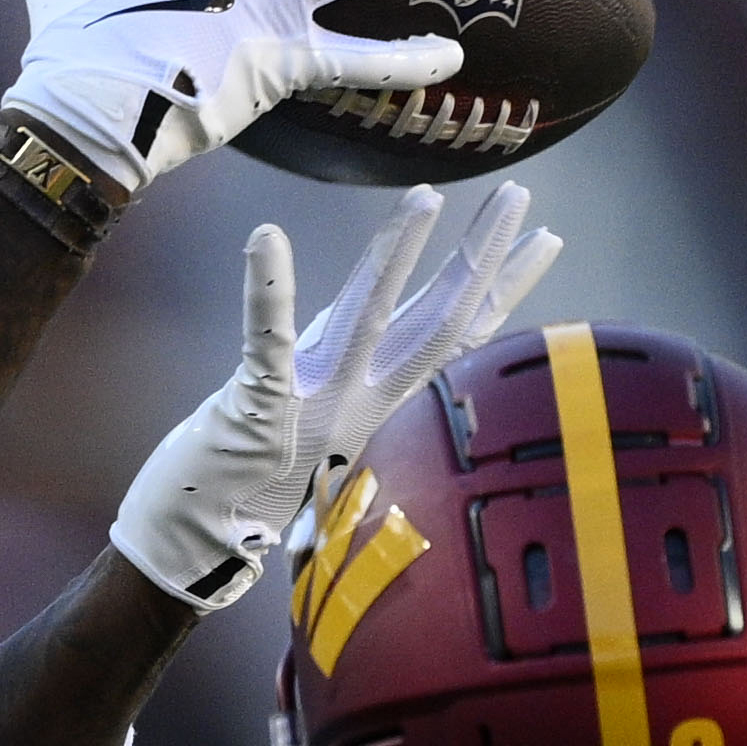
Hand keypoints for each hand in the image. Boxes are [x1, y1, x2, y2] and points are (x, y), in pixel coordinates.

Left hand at [108, 182, 559, 609]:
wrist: (200, 550)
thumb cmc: (256, 494)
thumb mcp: (326, 440)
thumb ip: (359, 396)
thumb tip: (396, 365)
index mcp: (380, 407)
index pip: (454, 338)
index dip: (502, 288)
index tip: (546, 238)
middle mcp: (358, 404)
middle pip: (434, 321)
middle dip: (479, 257)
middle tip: (519, 195)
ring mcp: (311, 404)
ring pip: (366, 318)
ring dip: (394, 256)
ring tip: (423, 198)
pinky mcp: (253, 408)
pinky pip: (264, 340)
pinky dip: (268, 289)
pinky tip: (267, 238)